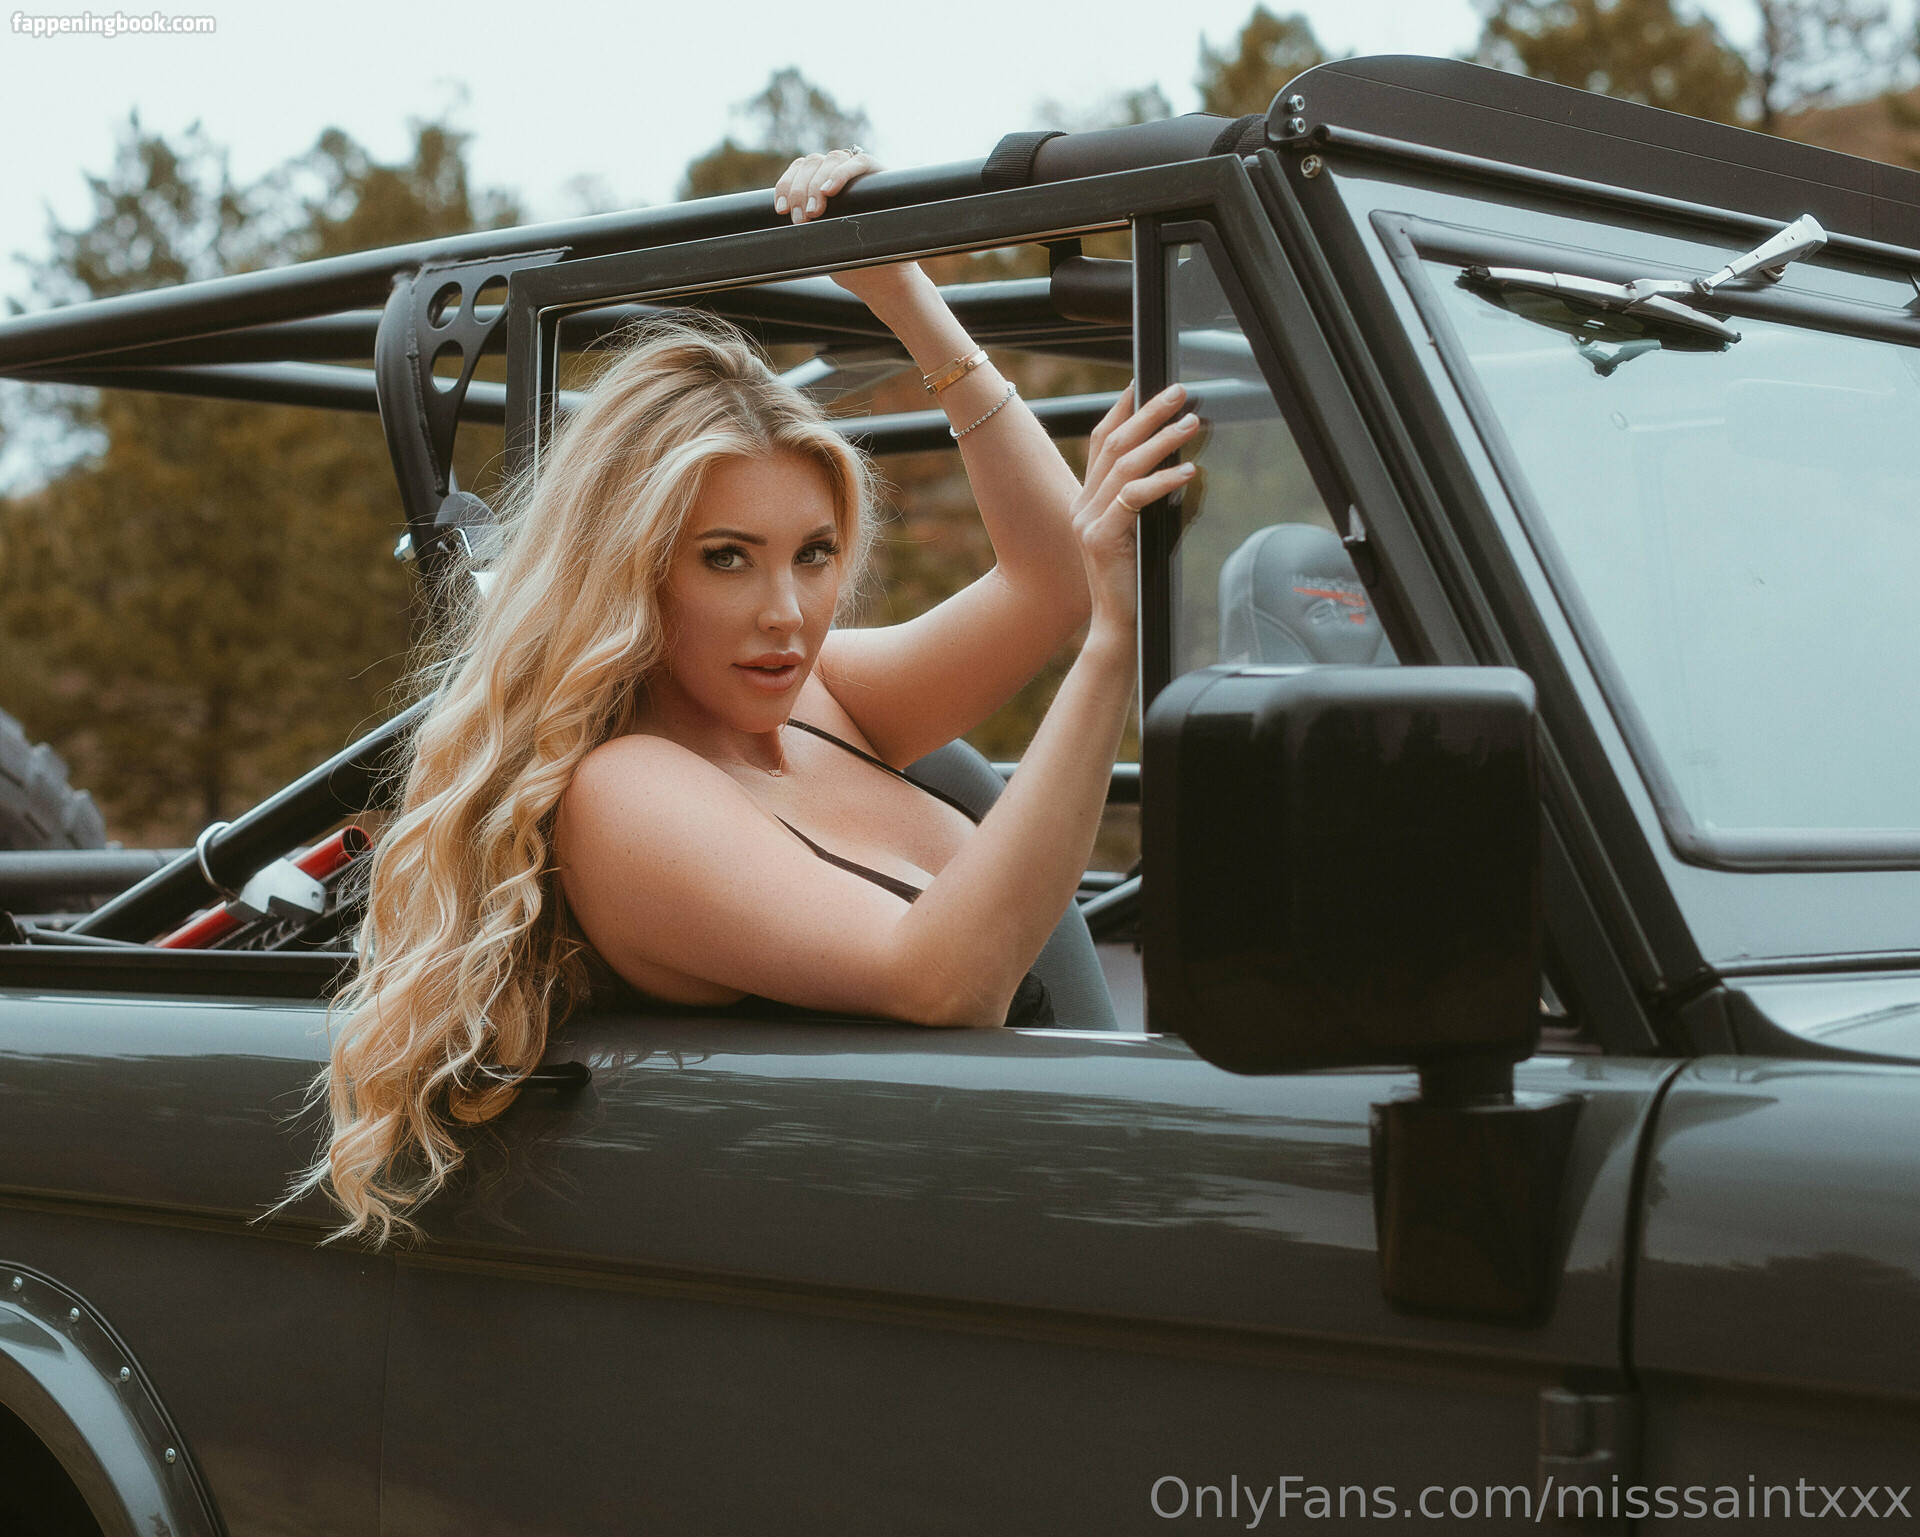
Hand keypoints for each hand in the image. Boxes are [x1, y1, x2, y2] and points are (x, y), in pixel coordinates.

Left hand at [773, 148, 920, 307]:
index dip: (785, 185)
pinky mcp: (878, 173)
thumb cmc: (853, 258)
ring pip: (830, 159)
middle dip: (800, 190)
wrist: (888, 270)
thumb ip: (806, 233)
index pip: (798, 170)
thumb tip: (777, 244)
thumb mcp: (823, 244)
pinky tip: (828, 190)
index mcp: (821, 183)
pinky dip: (840, 173)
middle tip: (799, 219)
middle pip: (810, 163)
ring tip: (814, 211)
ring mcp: (858, 169)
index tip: (781, 209)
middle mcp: (837, 171)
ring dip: (816, 184)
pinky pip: (858, 161)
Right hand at [1070, 383, 1199, 630]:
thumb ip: (1147, 502)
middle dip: (1148, 413)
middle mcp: (1082, 506)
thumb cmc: (1136, 584)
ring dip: (1161, 441)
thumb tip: (1182, 467)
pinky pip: (1134, 499)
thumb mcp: (1140, 533)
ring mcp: (1088, 522)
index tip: (1146, 384)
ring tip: (1190, 424)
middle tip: (1179, 392)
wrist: (1120, 628)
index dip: (1122, 409)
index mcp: (1088, 501)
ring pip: (1124, 466)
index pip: (1102, 442)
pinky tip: (1188, 472)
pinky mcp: (1101, 540)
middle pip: (1114, 445)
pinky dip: (1163, 482)